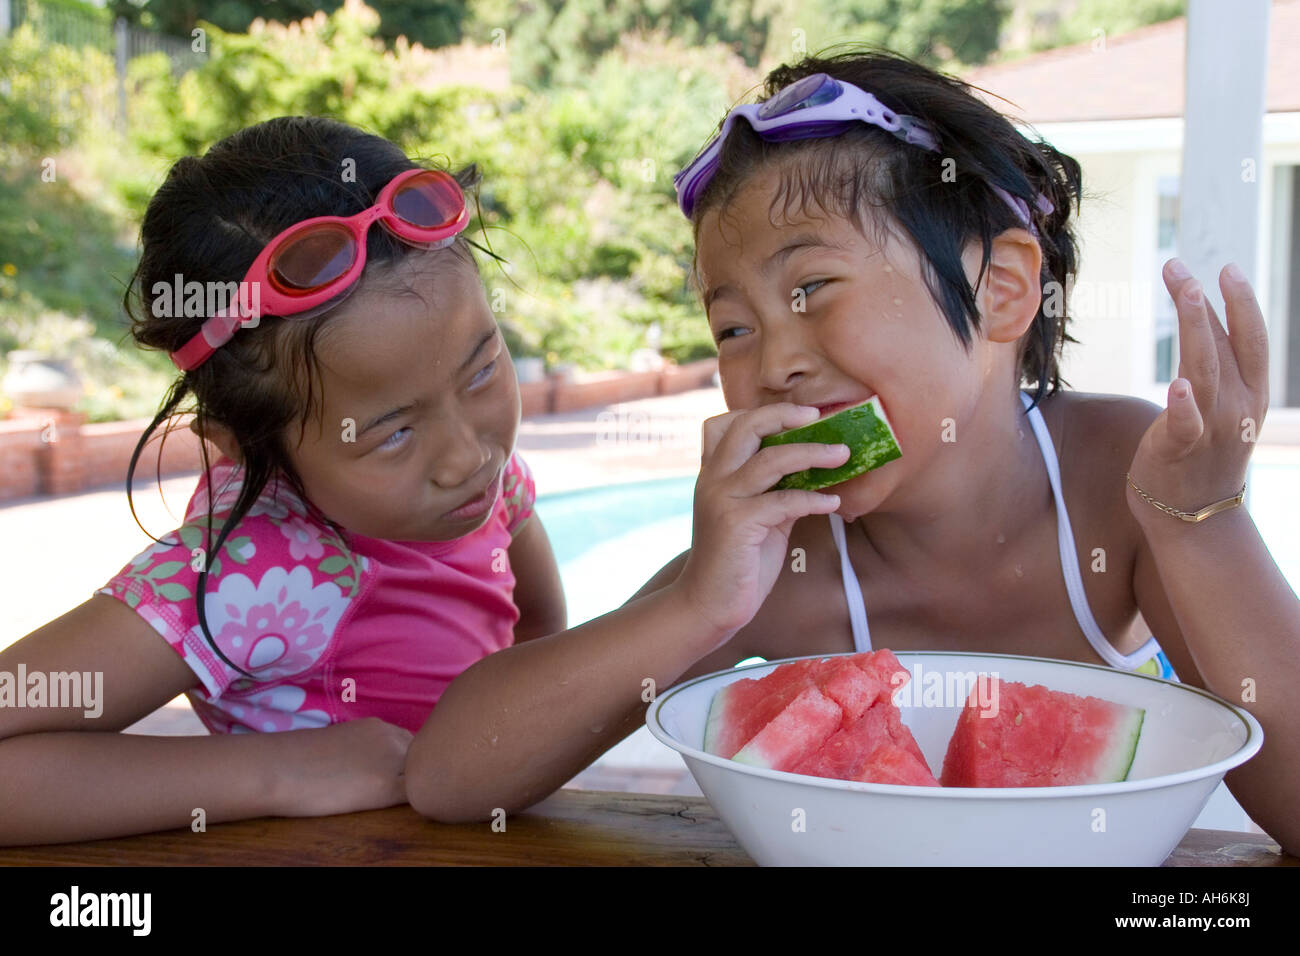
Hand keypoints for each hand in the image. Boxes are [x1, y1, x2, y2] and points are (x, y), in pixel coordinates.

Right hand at [269, 717, 413, 817]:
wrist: (278, 767)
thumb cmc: (296, 758)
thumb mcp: (339, 741)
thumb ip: (365, 748)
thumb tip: (372, 765)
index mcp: (378, 726)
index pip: (410, 744)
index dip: (407, 763)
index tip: (397, 777)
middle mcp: (391, 738)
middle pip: (420, 758)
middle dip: (414, 774)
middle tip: (396, 793)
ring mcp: (392, 760)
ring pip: (420, 775)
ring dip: (414, 787)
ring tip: (394, 803)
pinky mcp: (385, 786)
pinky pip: (413, 795)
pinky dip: (412, 803)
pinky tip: (393, 812)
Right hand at [677, 403, 846, 641]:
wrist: (708, 605)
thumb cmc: (736, 564)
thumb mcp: (757, 519)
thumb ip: (775, 493)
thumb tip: (813, 474)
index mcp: (714, 475)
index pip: (730, 424)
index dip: (767, 414)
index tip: (803, 416)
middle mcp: (713, 480)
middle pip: (747, 427)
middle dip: (785, 416)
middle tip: (819, 418)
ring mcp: (722, 500)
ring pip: (771, 459)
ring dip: (812, 453)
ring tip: (842, 455)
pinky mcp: (736, 524)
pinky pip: (785, 501)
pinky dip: (814, 499)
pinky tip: (833, 502)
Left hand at [1128, 260, 1268, 523]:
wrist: (1195, 517)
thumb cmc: (1200, 452)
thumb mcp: (1219, 403)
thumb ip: (1213, 363)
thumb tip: (1203, 314)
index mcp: (1251, 394)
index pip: (1249, 339)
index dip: (1241, 303)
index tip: (1225, 268)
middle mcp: (1238, 408)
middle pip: (1227, 347)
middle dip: (1210, 305)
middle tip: (1186, 270)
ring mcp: (1212, 430)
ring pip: (1206, 373)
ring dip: (1197, 331)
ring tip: (1187, 295)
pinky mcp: (1180, 451)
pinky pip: (1185, 425)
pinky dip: (1184, 406)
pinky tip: (1180, 385)